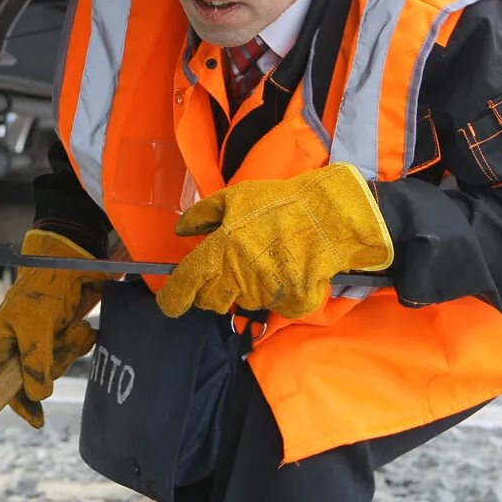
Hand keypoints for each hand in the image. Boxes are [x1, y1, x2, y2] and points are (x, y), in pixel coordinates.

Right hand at [0, 229, 103, 427]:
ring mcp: (46, 333)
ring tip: (75, 327)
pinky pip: (75, 347)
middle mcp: (23, 338)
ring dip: (71, 346)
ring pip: (59, 361)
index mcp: (4, 337)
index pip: (5, 380)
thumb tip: (37, 396)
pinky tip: (85, 326)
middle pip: (37, 373)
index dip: (19, 401)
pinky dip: (83, 338)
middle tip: (62, 340)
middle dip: (55, 360)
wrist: (74, 255)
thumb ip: (35, 362)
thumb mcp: (36, 326)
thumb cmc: (46, 286)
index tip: (37, 420)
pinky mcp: (67, 327)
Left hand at [157, 162, 393, 319]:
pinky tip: (284, 270)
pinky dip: (274, 292)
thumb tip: (180, 230)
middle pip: (210, 301)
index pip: (187, 284)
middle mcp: (239, 275)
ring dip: (244, 289)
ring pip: (241, 302)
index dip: (174, 298)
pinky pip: (272, 305)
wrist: (330, 216)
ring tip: (264, 260)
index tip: (170, 303)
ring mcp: (265, 292)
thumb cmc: (280, 204)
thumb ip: (202, 214)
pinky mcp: (289, 303)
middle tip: (226, 271)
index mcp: (221, 249)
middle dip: (211, 292)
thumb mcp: (235, 197)